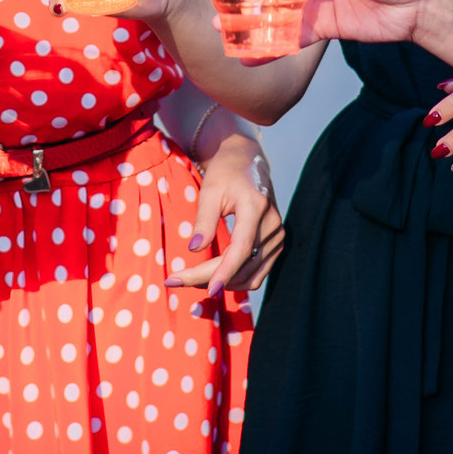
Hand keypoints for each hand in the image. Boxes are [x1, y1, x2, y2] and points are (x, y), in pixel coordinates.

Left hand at [168, 125, 283, 297]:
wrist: (248, 162)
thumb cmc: (226, 173)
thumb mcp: (209, 190)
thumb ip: (203, 220)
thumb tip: (194, 249)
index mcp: (256, 207)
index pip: (241, 248)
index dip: (224, 272)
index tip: (208, 291)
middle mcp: (272, 225)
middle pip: (241, 265)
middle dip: (208, 278)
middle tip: (174, 280)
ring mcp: (277, 237)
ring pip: (250, 275)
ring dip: (221, 282)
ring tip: (189, 278)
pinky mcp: (276, 246)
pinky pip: (256, 274)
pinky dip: (235, 279)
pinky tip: (212, 276)